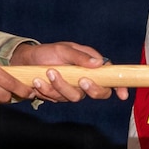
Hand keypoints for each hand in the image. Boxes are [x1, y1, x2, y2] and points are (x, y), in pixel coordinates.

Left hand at [9, 41, 129, 101]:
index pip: (111, 77)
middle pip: (99, 93)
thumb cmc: (48, 52)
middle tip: (81, 80)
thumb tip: (99, 63)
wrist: (26, 61)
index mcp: (92, 66)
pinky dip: (47, 89)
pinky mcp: (59, 96)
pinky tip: (37, 80)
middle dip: (91, 89)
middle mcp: (85, 80)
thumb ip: (80, 57)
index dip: (119, 87)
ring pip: (74, 97)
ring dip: (60, 85)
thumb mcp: (63, 49)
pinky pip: (57, 98)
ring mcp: (73, 90)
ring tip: (47, 72)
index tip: (122, 94)